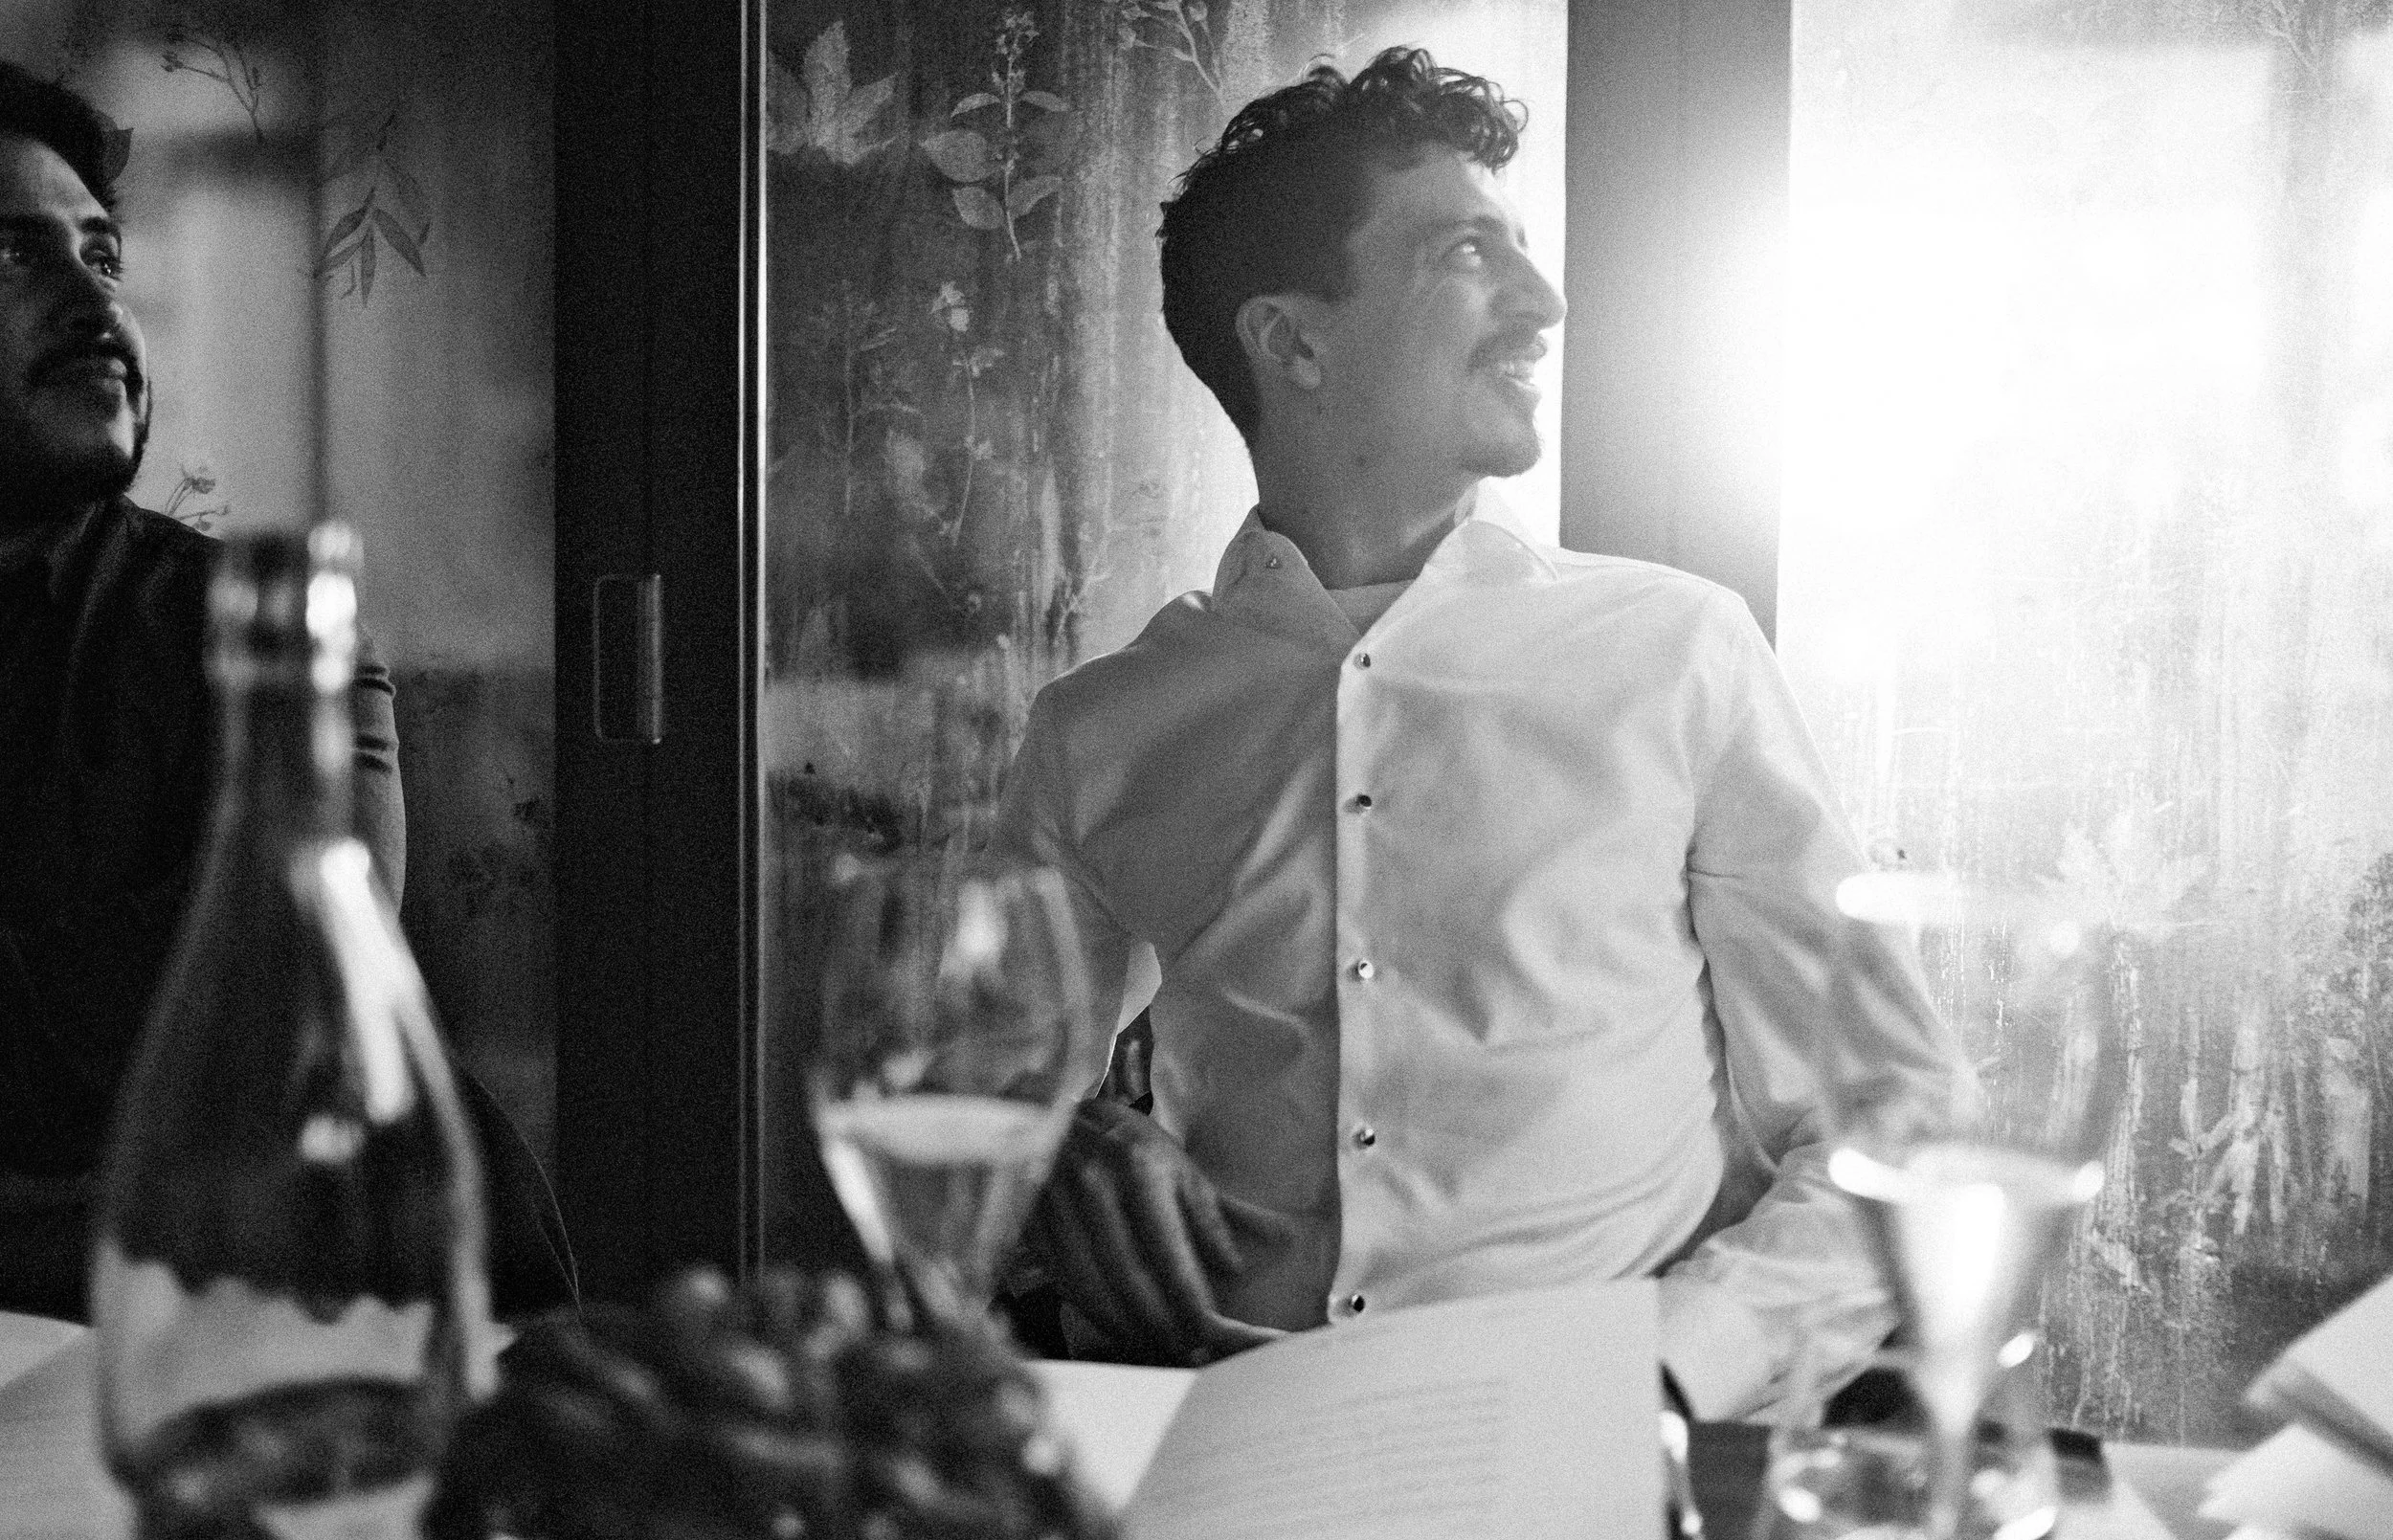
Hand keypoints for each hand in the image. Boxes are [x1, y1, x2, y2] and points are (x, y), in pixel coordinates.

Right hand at [1025, 1097, 1286, 1366]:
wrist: (1053, 1109)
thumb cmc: (1125, 1141)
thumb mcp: (1175, 1163)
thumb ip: (1205, 1216)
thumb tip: (1232, 1267)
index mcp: (1138, 1167)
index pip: (1168, 1252)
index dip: (1188, 1301)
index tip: (1208, 1334)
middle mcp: (1093, 1185)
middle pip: (1128, 1278)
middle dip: (1158, 1326)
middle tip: (1183, 1352)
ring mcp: (1056, 1204)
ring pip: (1091, 1287)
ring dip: (1124, 1327)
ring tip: (1153, 1347)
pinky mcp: (1032, 1221)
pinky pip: (1063, 1280)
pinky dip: (1091, 1311)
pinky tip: (1114, 1326)